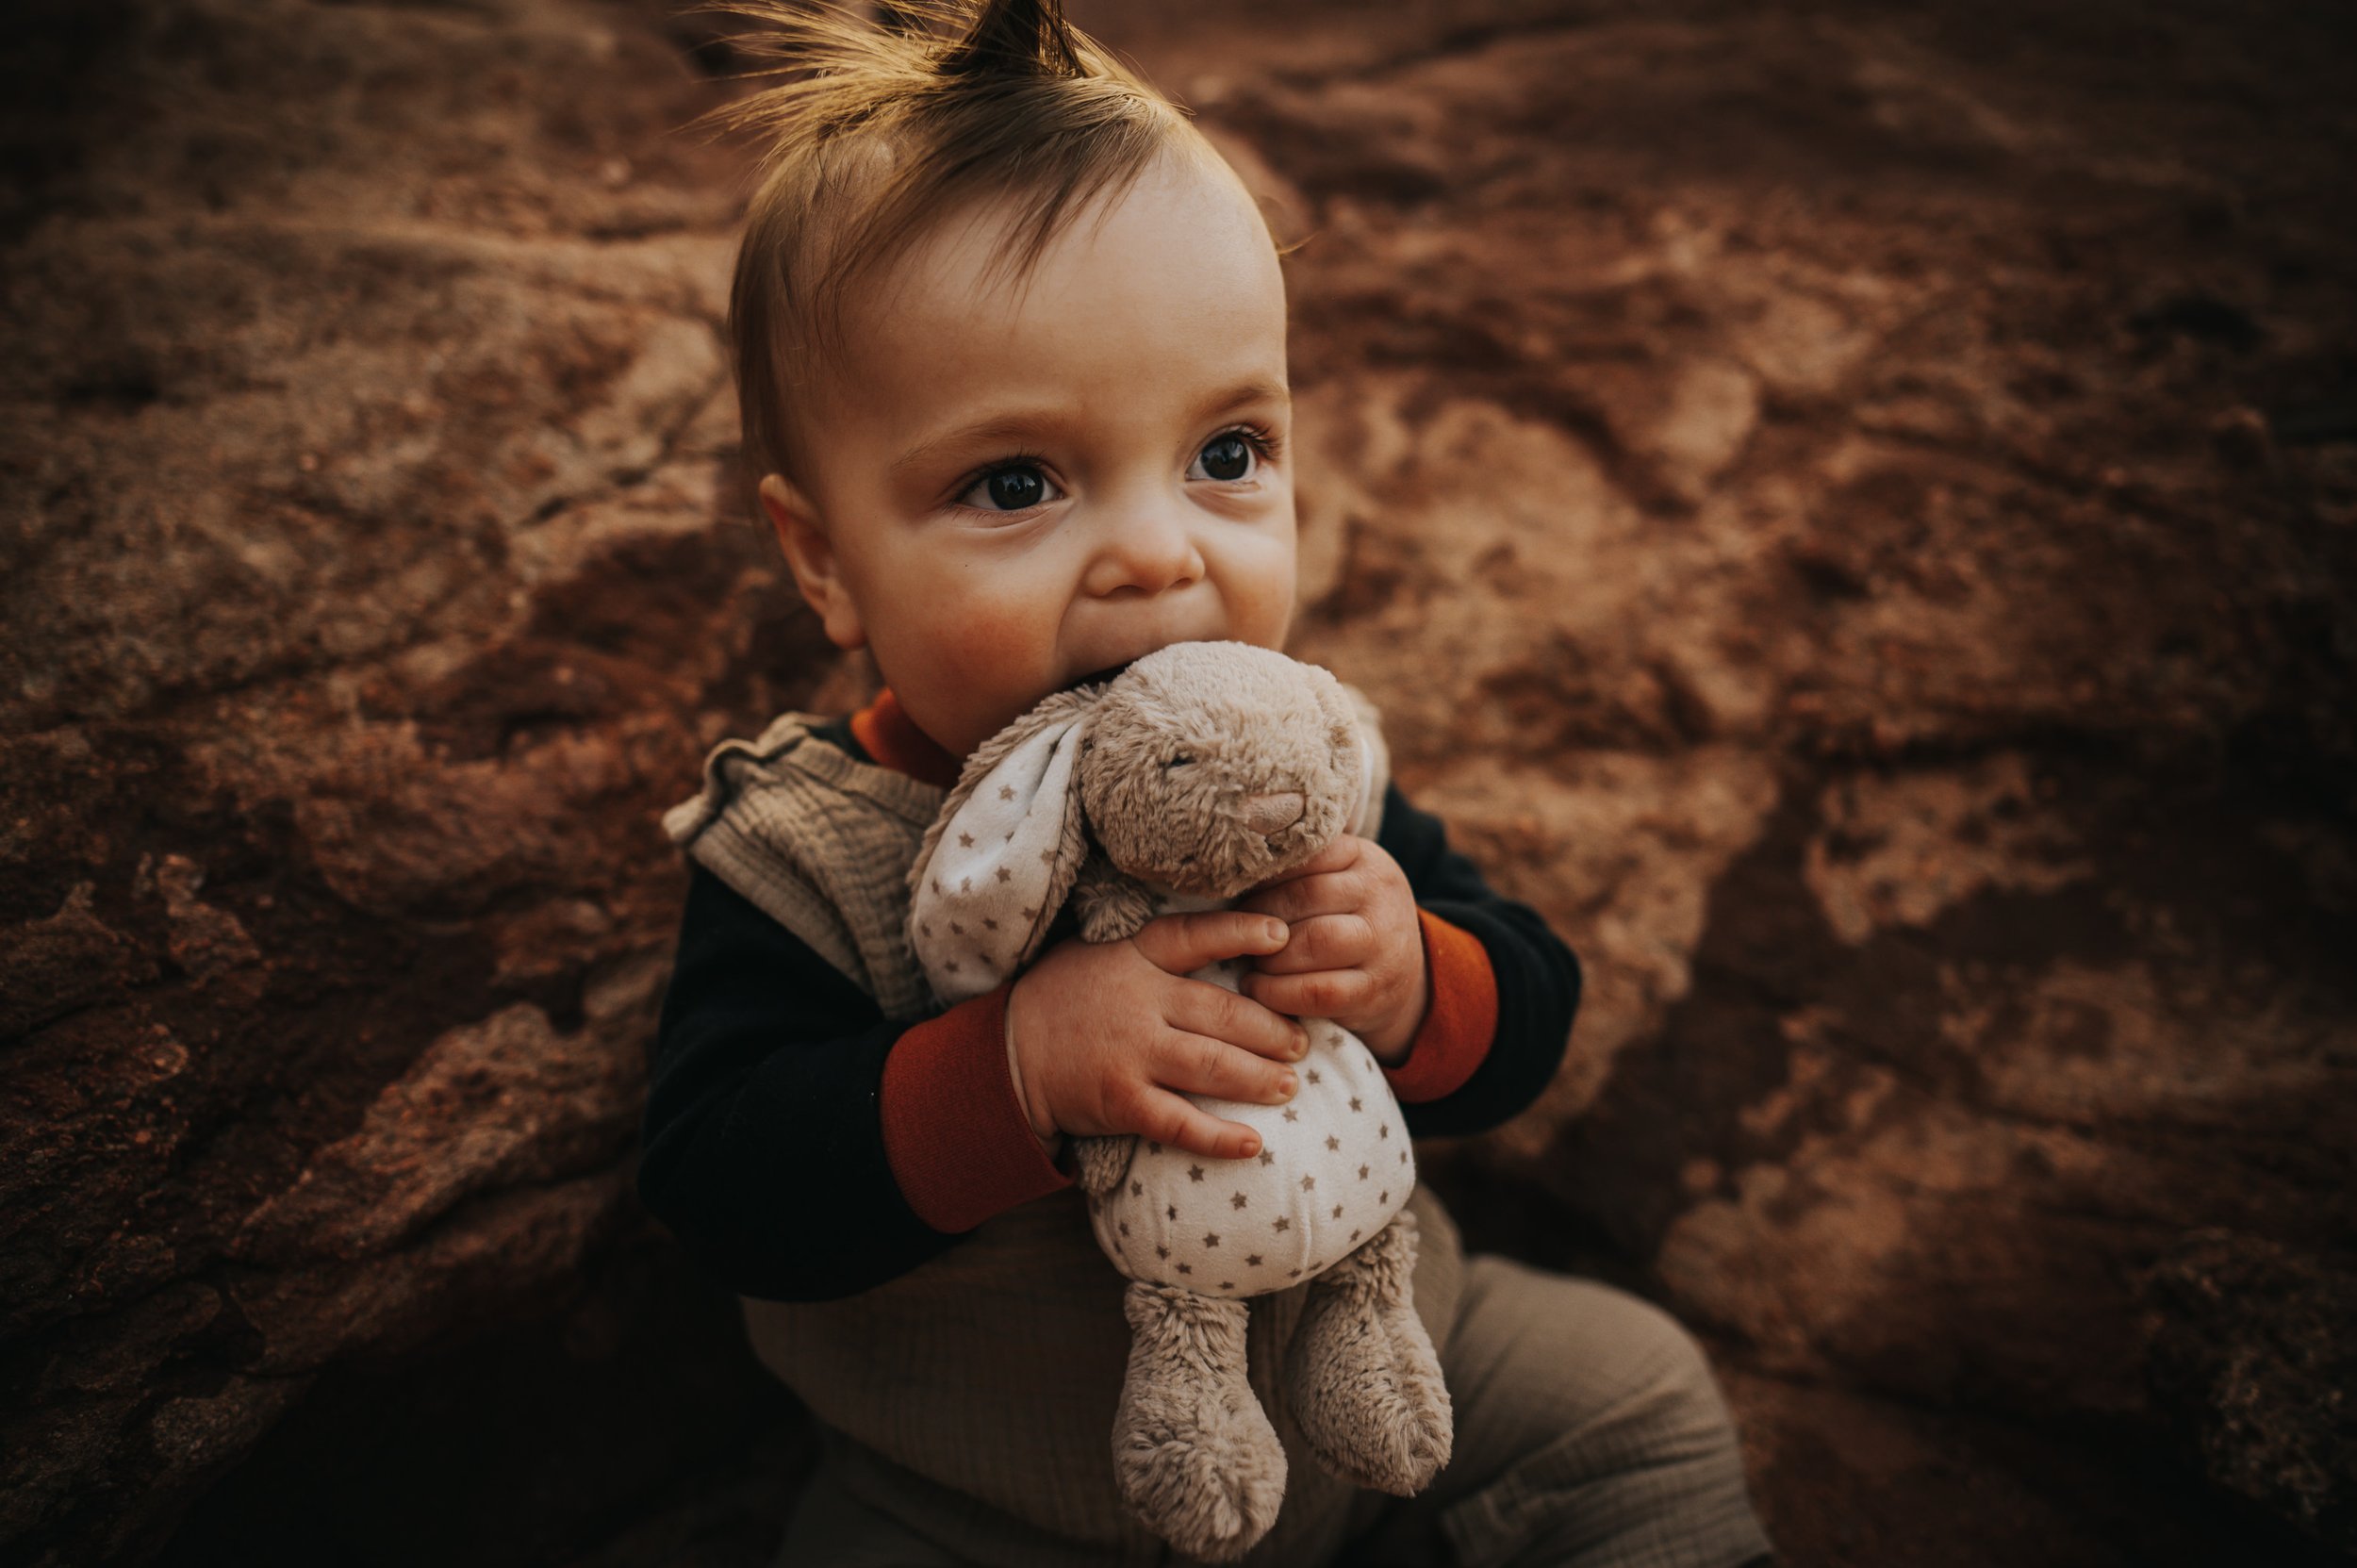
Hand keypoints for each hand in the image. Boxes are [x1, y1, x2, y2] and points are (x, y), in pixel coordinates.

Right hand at [1007, 912, 1310, 1161]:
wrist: (1006, 1053)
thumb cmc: (1065, 998)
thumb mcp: (1104, 955)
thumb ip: (1157, 950)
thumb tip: (1228, 942)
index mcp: (1135, 957)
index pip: (1196, 936)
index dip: (1242, 933)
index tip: (1283, 937)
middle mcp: (1139, 1002)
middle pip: (1223, 1013)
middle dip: (1272, 1030)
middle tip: (1301, 1043)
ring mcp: (1131, 1054)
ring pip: (1214, 1067)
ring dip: (1260, 1078)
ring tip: (1289, 1085)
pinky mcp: (1122, 1102)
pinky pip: (1180, 1123)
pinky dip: (1219, 1137)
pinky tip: (1252, 1143)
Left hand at [1234, 835, 1429, 1062]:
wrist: (1405, 978)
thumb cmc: (1350, 922)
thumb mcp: (1342, 882)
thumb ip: (1302, 868)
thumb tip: (1235, 859)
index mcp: (1367, 860)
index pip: (1308, 854)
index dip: (1265, 875)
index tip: (1238, 891)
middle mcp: (1380, 896)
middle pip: (1307, 896)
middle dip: (1262, 916)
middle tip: (1236, 931)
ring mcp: (1383, 944)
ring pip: (1314, 941)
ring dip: (1269, 955)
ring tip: (1249, 961)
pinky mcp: (1373, 990)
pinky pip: (1317, 990)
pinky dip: (1277, 992)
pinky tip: (1257, 988)